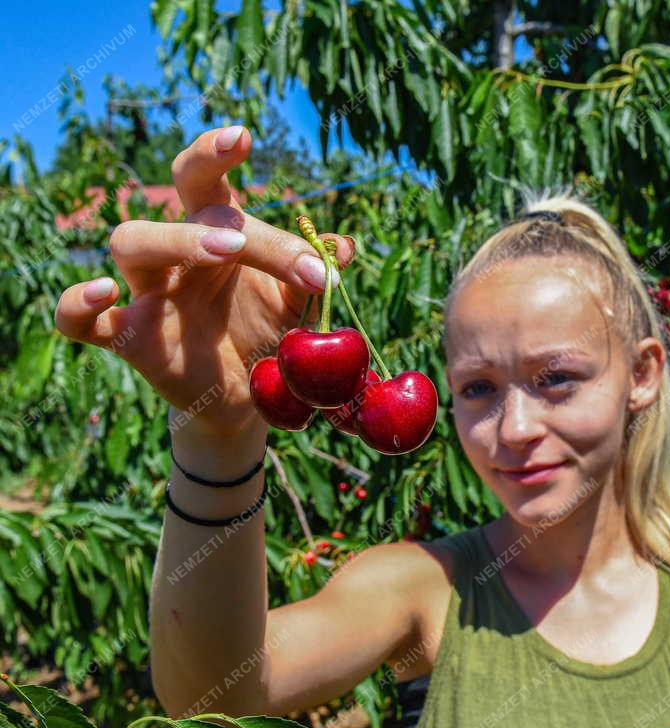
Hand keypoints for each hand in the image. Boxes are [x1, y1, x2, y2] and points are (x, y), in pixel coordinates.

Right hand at [54, 125, 354, 439]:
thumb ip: (313, 275)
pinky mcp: (129, 338)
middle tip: (248, 223)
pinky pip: (78, 318)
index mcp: (220, 232)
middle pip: (178, 198)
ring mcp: (150, 291)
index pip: (212, 183)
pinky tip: (103, 292)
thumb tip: (343, 247)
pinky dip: (79, 303)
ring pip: (132, 241)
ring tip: (227, 251)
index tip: (243, 135)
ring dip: (177, 239)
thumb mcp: (299, 306)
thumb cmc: (269, 337)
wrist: (252, 400)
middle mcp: (181, 252)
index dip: (218, 155)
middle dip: (204, 185)